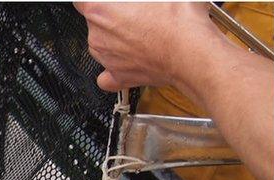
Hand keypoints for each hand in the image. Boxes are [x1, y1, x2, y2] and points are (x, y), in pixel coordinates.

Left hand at [74, 2, 227, 91]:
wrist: (192, 52)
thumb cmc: (178, 20)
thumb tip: (140, 1)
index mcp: (100, 11)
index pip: (81, 1)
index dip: (99, 1)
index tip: (111, 3)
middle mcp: (97, 37)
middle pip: (94, 22)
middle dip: (112, 16)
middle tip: (138, 13)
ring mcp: (105, 59)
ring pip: (101, 45)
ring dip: (115, 39)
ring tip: (143, 32)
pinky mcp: (117, 77)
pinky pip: (106, 74)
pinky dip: (114, 68)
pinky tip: (128, 59)